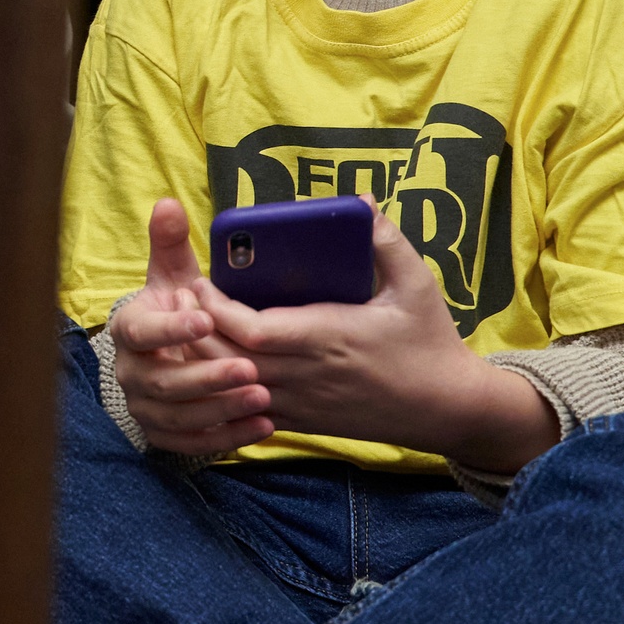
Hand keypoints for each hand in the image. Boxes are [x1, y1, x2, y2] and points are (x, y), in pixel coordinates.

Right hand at [110, 199, 276, 455]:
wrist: (167, 355)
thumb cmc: (176, 310)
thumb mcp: (173, 275)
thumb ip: (171, 242)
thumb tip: (168, 204)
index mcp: (129, 330)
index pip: (142, 332)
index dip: (172, 328)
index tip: (207, 320)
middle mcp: (130, 373)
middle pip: (164, 382)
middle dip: (208, 377)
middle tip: (250, 368)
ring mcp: (144, 407)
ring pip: (179, 416)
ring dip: (222, 408)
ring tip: (264, 396)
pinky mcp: (163, 435)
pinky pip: (192, 444)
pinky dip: (226, 438)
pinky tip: (262, 425)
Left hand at [202, 209, 558, 472]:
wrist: (445, 408)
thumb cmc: (429, 342)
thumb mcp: (417, 284)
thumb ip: (387, 241)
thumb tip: (360, 201)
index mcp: (328, 336)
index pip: (252, 330)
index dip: (216, 309)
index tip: (201, 281)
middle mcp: (307, 374)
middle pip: (228, 358)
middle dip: (195, 329)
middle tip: (178, 298)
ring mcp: (301, 402)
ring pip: (231, 385)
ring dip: (203, 358)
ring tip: (186, 325)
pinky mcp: (301, 422)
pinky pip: (246, 407)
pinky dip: (221, 387)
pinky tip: (208, 363)